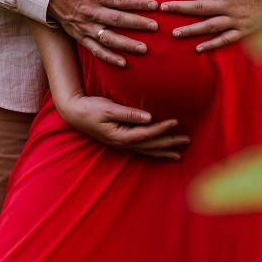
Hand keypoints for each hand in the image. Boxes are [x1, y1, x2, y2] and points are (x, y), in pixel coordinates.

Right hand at [49, 0, 157, 67]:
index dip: (138, 3)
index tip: (155, 5)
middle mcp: (91, 12)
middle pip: (117, 20)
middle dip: (138, 24)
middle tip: (156, 27)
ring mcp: (85, 27)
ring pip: (108, 39)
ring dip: (127, 45)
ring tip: (145, 49)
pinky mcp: (80, 37)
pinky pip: (96, 50)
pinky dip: (109, 58)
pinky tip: (124, 63)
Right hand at [56, 93, 188, 159]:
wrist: (74, 113)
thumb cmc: (90, 108)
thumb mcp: (108, 108)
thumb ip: (128, 113)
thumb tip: (148, 117)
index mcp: (120, 136)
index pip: (147, 134)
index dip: (162, 129)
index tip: (176, 121)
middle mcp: (123, 143)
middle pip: (151, 145)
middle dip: (169, 143)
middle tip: (187, 140)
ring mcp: (122, 143)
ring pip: (147, 150)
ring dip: (164, 151)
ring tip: (179, 153)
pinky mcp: (121, 140)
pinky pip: (142, 148)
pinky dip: (153, 150)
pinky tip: (161, 151)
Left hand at [161, 0, 261, 52]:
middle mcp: (229, 6)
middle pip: (199, 8)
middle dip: (179, 9)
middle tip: (162, 10)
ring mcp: (236, 20)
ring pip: (208, 27)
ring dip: (190, 30)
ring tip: (174, 33)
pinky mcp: (243, 30)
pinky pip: (225, 40)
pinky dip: (212, 45)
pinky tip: (199, 48)